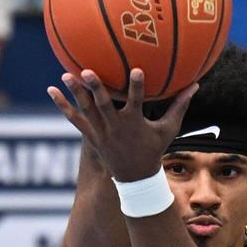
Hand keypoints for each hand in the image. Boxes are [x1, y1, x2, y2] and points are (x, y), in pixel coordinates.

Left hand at [48, 69, 196, 181]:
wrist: (135, 176)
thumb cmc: (154, 148)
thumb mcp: (169, 129)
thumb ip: (180, 106)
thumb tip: (196, 85)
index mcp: (134, 122)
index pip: (136, 101)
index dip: (136, 86)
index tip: (136, 70)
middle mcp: (115, 126)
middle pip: (104, 105)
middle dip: (96, 88)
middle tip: (87, 71)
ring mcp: (100, 131)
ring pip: (86, 110)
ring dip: (75, 93)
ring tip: (65, 75)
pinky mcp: (90, 135)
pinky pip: (74, 118)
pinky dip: (62, 105)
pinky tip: (51, 90)